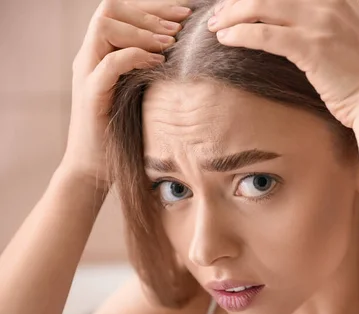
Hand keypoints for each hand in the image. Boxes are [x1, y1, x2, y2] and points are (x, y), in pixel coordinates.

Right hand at [60, 0, 191, 188]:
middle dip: (151, 11)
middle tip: (181, 22)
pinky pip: (109, 64)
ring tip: (170, 42)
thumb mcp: (140, 93)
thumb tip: (186, 54)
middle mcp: (90, 57)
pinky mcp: (91, 96)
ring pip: (104, 27)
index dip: (152, 6)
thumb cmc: (122, 133)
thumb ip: (151, 69)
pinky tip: (158, 62)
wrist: (94, 168)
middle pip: (110, 9)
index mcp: (101, 53)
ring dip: (142, 30)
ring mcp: (87, 74)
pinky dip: (135, 57)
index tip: (184, 11)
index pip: (119, 10)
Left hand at [208, 0, 358, 127]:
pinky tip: (226, 39)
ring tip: (217, 25)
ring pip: (263, 5)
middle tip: (221, 13)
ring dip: (233, 14)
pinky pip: (265, 34)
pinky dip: (240, 34)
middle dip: (240, 0)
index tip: (243, 2)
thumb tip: (307, 17)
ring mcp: (323, 22)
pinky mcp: (312, 47)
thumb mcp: (358, 31)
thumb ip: (339, 14)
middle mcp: (333, 1)